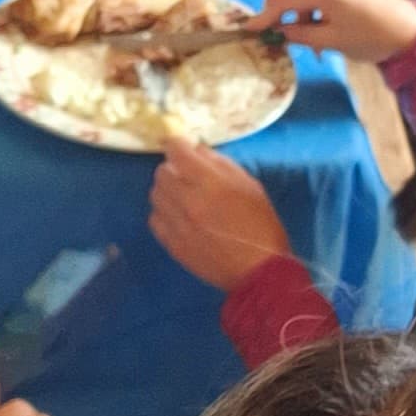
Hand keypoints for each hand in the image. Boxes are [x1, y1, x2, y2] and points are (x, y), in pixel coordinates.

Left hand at [148, 141, 294, 292]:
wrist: (257, 270)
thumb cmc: (260, 224)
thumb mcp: (249, 185)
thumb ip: (220, 164)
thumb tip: (197, 151)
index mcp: (209, 182)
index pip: (176, 152)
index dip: (177, 144)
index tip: (180, 146)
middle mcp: (187, 200)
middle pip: (161, 172)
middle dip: (173, 168)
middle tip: (186, 174)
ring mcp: (177, 224)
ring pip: (155, 194)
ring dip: (167, 190)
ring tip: (182, 196)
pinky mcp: (172, 244)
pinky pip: (155, 219)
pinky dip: (163, 212)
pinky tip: (178, 216)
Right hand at [259, 0, 415, 64]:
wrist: (408, 29)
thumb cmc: (371, 37)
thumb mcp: (332, 41)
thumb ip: (301, 35)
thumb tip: (279, 34)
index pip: (282, 1)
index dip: (263, 17)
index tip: (248, 30)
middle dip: (274, 2)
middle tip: (275, 26)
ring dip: (292, 4)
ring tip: (301, 34)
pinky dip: (307, 3)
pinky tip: (315, 26)